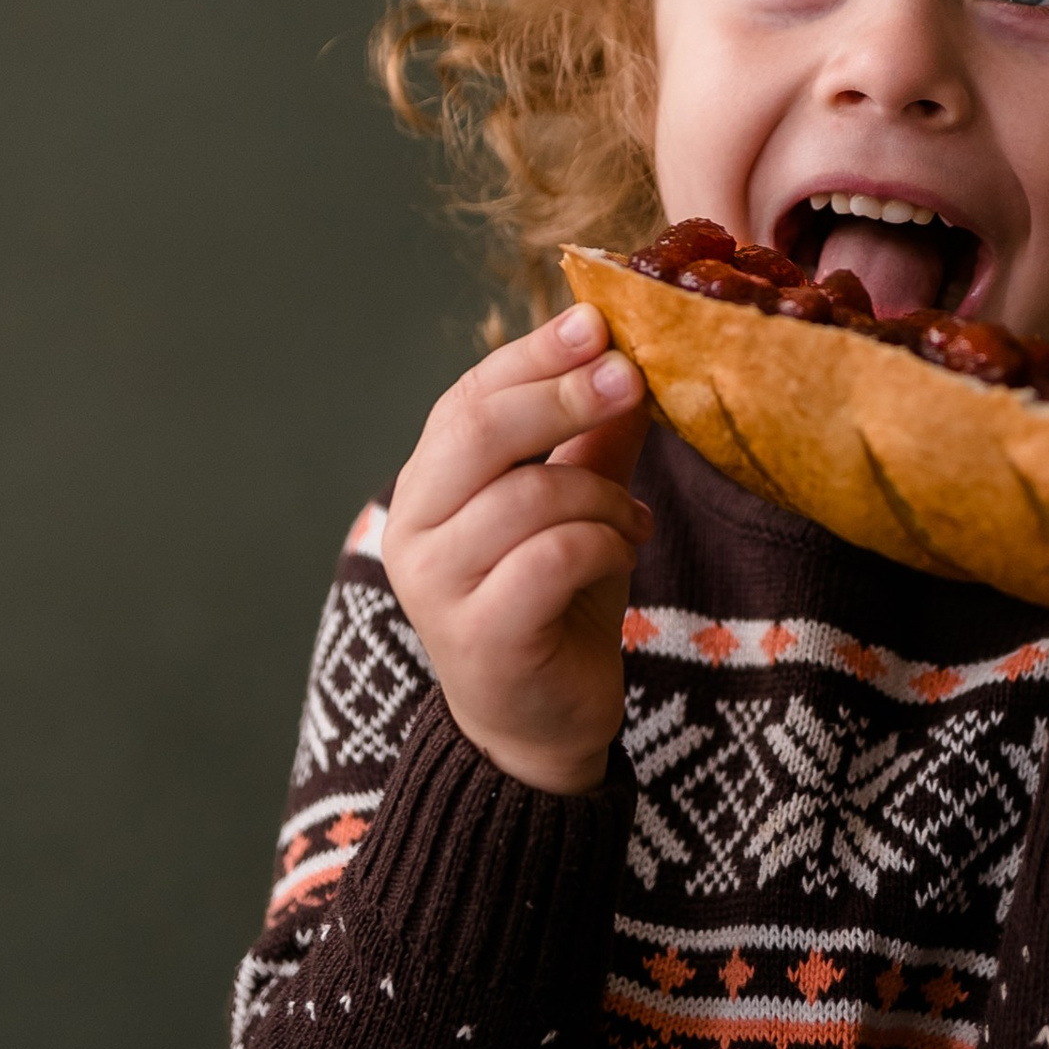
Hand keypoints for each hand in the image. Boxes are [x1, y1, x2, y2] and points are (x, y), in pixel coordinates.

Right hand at [383, 304, 652, 793]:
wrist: (540, 726)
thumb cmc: (554, 606)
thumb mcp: (578, 506)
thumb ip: (594, 439)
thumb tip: (630, 356)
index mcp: (428, 486)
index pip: (467, 397)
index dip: (532, 355)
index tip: (596, 321)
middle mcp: (414, 530)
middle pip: (478, 432)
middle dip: (562, 395)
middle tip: (629, 378)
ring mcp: (438, 588)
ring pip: (525, 497)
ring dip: (601, 495)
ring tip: (634, 518)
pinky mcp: (480, 637)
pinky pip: (549, 559)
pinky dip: (601, 543)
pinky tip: (624, 550)